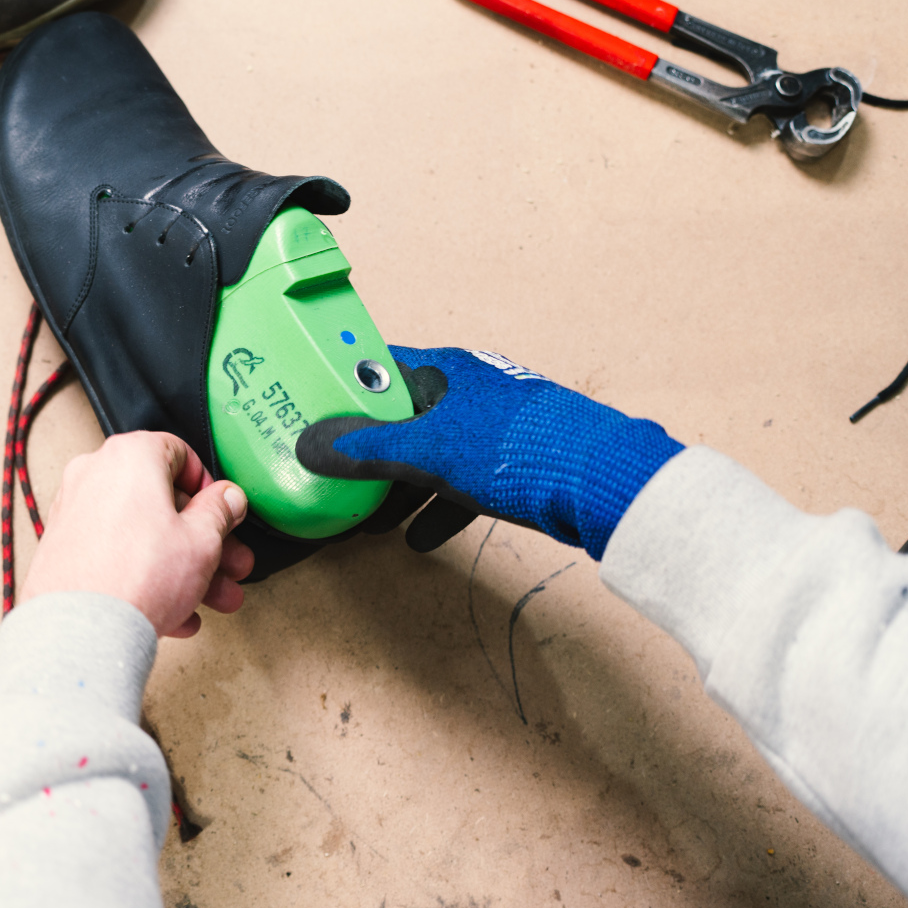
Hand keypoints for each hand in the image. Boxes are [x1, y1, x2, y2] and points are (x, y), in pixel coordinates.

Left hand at [20, 431, 254, 636]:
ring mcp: (74, 511)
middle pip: (161, 502)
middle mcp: (95, 475)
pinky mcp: (64, 548)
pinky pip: (115, 555)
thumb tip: (227, 499)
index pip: (178, 453)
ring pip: (141, 533)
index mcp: (129, 457)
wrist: (83, 629)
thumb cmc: (134, 578)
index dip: (207, 486)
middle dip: (203, 538)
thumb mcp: (202, 540)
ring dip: (182, 566)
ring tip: (210, 597)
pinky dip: (145, 576)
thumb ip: (220, 511)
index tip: (222, 511)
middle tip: (227, 561)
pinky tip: (174, 610)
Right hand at [297, 346, 682, 560]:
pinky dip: (437, 507)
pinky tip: (419, 539)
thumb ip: (367, 449)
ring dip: (400, 488)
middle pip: (401, 418)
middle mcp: (467, 391)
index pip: (378, 368)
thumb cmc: (513, 448)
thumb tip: (309, 445)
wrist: (598, 481)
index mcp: (444, 370)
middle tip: (336, 480)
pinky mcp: (513, 463)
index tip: (310, 413)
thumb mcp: (426, 451)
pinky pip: (460, 482)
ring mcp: (492, 427)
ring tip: (372, 522)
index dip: (342, 389)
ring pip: (430, 454)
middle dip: (368, 454)